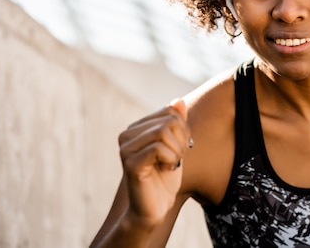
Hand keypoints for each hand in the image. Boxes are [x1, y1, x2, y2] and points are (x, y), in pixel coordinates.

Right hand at [118, 98, 191, 227]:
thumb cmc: (165, 179)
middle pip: (168, 120)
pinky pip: (159, 148)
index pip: (169, 111)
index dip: (183, 128)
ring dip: (176, 151)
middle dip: (181, 140)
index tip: (180, 147)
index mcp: (136, 128)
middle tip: (176, 158)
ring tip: (171, 164)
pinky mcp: (130, 163)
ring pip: (164, 132)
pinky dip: (171, 159)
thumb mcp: (175, 146)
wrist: (155, 209)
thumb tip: (177, 100)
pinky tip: (166, 170)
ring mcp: (125, 149)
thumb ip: (176, 123)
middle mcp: (126, 135)